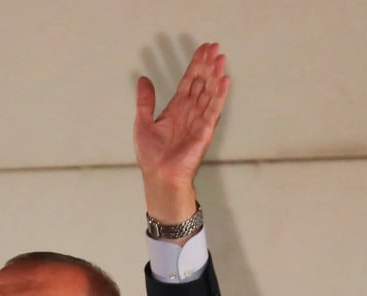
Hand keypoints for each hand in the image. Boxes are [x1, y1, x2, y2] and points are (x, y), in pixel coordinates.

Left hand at [134, 42, 229, 223]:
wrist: (159, 177)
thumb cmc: (152, 157)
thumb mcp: (142, 123)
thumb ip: (145, 101)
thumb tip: (143, 79)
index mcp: (176, 109)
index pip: (189, 82)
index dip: (196, 65)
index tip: (203, 50)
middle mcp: (190, 113)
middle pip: (202, 83)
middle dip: (208, 65)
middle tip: (215, 47)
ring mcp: (199, 121)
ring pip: (209, 93)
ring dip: (215, 75)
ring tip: (221, 58)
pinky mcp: (204, 131)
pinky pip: (213, 110)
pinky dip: (219, 95)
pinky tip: (224, 80)